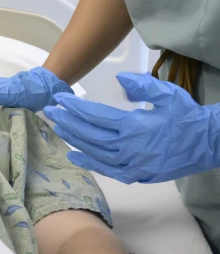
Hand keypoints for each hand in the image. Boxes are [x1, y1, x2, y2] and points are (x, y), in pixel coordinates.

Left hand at [43, 72, 219, 183]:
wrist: (210, 143)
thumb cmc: (187, 116)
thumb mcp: (167, 93)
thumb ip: (142, 85)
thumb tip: (119, 78)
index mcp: (135, 127)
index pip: (96, 116)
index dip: (75, 108)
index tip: (59, 100)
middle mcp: (131, 148)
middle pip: (90, 135)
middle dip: (67, 122)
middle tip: (50, 112)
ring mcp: (134, 164)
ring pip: (96, 153)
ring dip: (74, 140)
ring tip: (57, 128)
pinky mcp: (139, 174)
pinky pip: (109, 170)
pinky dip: (90, 163)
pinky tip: (74, 156)